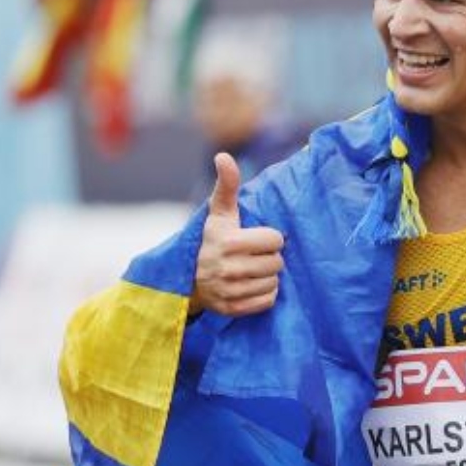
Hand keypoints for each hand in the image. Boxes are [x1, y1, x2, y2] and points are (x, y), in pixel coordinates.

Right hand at [191, 152, 285, 315]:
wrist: (187, 279)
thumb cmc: (212, 240)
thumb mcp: (219, 214)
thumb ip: (226, 186)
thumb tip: (223, 155)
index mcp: (228, 242)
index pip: (276, 240)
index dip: (269, 238)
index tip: (253, 239)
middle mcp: (227, 268)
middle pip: (277, 263)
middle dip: (268, 257)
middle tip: (251, 256)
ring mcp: (229, 291)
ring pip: (274, 282)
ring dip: (267, 276)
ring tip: (249, 270)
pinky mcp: (232, 310)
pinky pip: (268, 301)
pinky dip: (263, 294)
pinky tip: (248, 285)